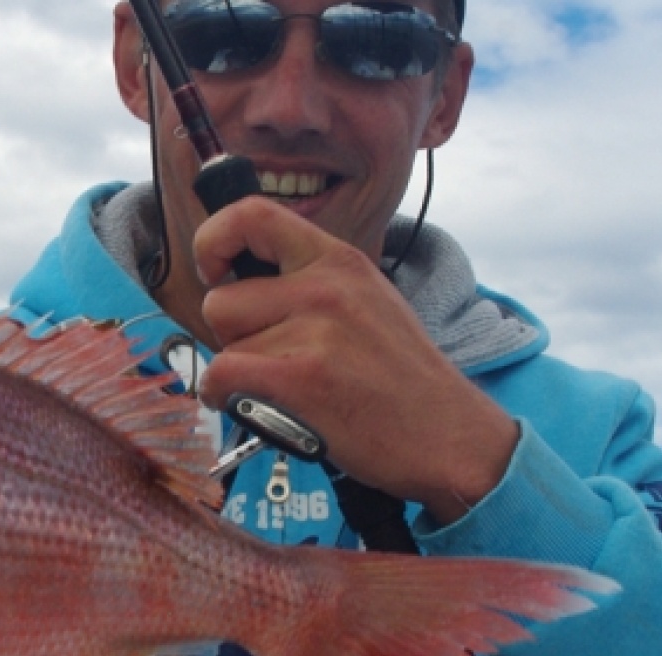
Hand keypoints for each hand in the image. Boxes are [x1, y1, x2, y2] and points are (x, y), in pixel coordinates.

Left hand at [192, 197, 517, 523]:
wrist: (447, 435)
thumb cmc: (401, 381)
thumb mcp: (366, 302)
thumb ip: (309, 285)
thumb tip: (238, 282)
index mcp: (339, 260)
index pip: (252, 214)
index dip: (214, 239)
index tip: (215, 271)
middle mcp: (325, 287)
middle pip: (221, 300)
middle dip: (232, 337)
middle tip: (272, 360)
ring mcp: (313, 331)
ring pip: (222, 346)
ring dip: (238, 374)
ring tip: (284, 390)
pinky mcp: (299, 377)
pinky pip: (221, 376)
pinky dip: (224, 398)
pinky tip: (255, 408)